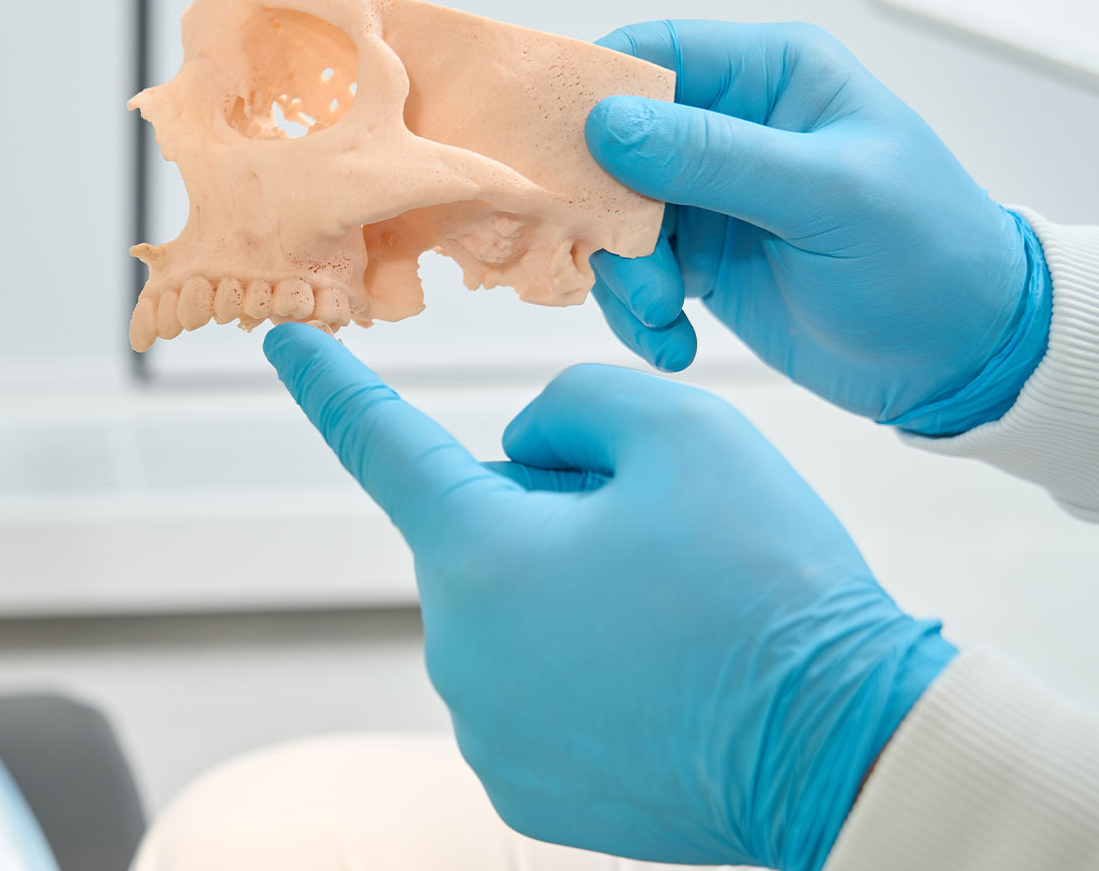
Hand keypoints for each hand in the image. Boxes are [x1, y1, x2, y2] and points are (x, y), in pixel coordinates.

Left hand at [266, 323, 955, 870]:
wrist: (846, 747)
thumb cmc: (771, 586)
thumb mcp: (686, 432)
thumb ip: (574, 403)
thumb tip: (526, 449)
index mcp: (479, 555)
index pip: (379, 443)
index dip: (330, 385)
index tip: (284, 344)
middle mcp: (457, 651)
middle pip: (477, 532)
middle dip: (547, 515)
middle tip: (659, 546)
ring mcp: (483, 729)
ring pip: (506, 612)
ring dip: (567, 596)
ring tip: (674, 622)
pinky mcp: (521, 786)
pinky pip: (529, 689)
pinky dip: (581, 670)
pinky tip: (659, 680)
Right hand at [584, 20, 1048, 434]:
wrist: (959, 358)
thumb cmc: (929, 257)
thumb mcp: (829, 196)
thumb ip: (715, 157)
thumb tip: (608, 121)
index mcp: (768, 76)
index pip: (646, 55)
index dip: (584, 97)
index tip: (550, 156)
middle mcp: (726, 126)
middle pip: (605, 145)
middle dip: (601, 211)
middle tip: (623, 264)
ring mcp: (706, 195)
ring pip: (607, 217)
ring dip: (621, 275)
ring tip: (665, 316)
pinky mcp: (696, 259)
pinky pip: (626, 276)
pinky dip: (635, 316)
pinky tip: (674, 340)